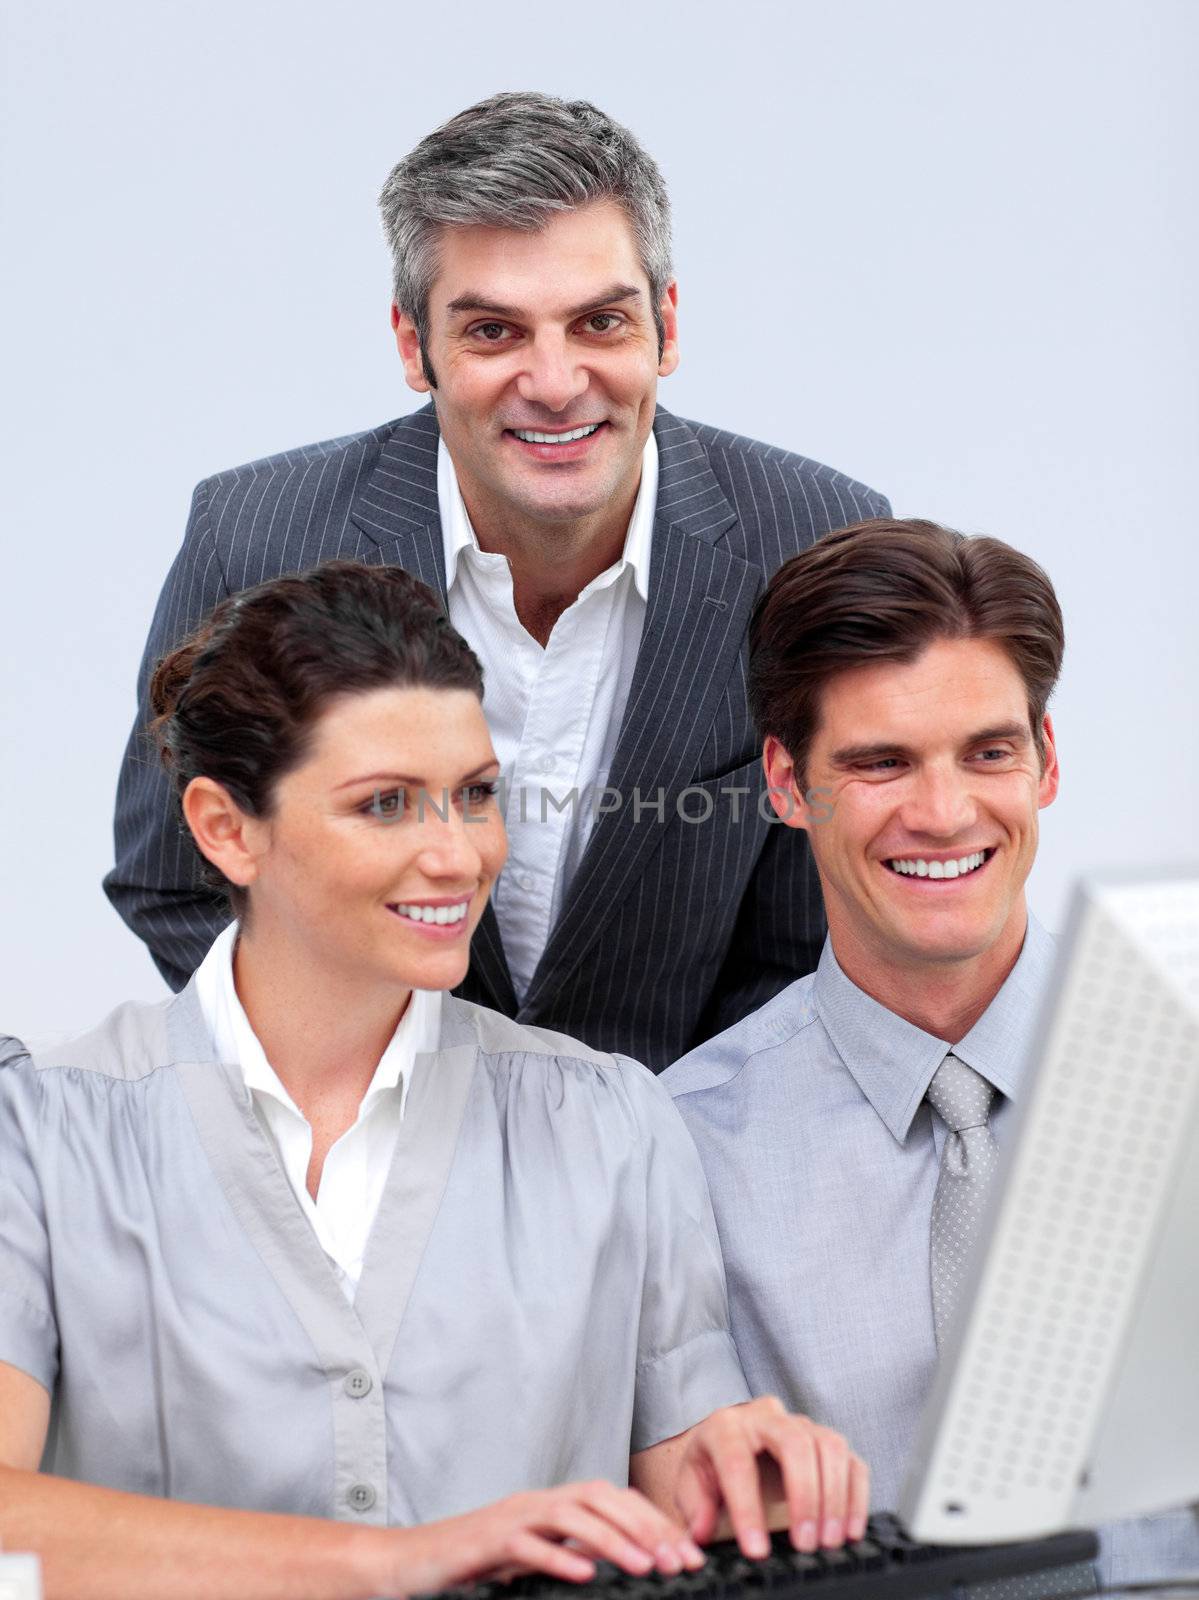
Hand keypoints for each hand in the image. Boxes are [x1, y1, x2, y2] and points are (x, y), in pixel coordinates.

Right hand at [390, 1480, 706, 1594]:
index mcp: (553, 1504)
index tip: (688, 1554)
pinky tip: (586, 1576)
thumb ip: (575, 1550)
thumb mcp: (536, 1555)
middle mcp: (537, 1502)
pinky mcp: (487, 1542)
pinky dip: (559, 1558)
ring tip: (647, 1567)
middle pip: (601, 1499)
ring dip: (613, 1540)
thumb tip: (627, 1557)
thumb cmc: (476, 1563)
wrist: (412, 1563)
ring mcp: (512, 1518)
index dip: (654, 1523)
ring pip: (571, 1516)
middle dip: (646, 1528)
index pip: (614, 1500)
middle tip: (680, 1561)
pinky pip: (528, 1545)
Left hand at [671, 1396, 868, 1560]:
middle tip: (805, 1544)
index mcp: (725, 1425)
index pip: (737, 1462)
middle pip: (794, 1443)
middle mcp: (766, 1417)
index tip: (756, 1550)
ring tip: (829, 1542)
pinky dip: (856, 1496)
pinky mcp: (826, 1440)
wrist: (727, 1443)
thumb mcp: (690, 1485)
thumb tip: (702, 1534)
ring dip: (834, 1497)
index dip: (747, 1508)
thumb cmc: (709, 1466)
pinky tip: (850, 1531)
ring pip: (829, 1446)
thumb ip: (694, 1509)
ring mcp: (800, 1424)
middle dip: (804, 1496)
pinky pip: (851, 1461)